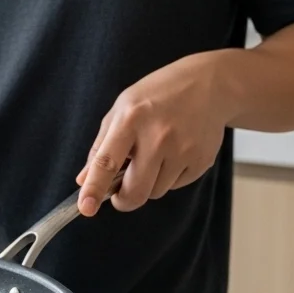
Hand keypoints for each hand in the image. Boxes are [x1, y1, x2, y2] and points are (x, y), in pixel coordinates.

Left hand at [75, 53, 230, 215]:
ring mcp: (183, 150)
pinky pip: (176, 186)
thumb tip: (84, 180)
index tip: (85, 208)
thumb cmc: (159, 95)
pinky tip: (175, 153)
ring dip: (148, 184)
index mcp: (131, 119)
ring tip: (155, 156)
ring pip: (155, 192)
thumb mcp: (122, 108)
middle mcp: (158, 136)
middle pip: (135, 190)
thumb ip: (101, 145)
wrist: (209, 84)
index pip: (107, 161)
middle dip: (123, 200)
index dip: (94, 188)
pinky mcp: (201, 161)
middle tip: (119, 194)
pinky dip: (169, 177)